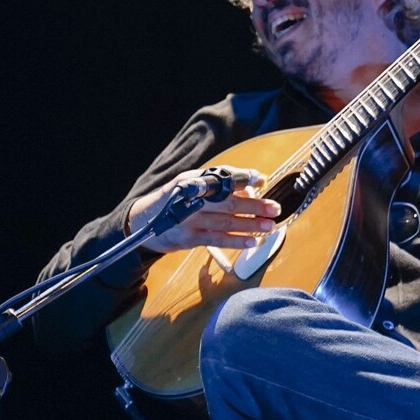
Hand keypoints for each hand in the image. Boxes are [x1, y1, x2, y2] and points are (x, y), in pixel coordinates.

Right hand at [126, 167, 278, 250]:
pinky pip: (217, 240)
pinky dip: (236, 241)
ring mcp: (189, 220)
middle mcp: (191, 199)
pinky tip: (253, 242)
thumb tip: (250, 186)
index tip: (262, 179)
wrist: (145, 220)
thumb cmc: (176, 200)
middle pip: (228, 202)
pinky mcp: (189, 238)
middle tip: (274, 208)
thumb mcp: (192, 185)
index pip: (222, 177)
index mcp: (193, 181)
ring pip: (226, 222)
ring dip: (250, 225)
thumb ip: (219, 183)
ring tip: (269, 225)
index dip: (243, 178)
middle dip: (254, 205)